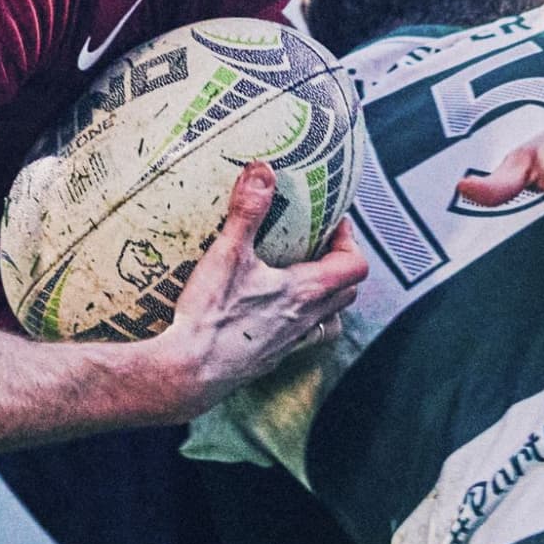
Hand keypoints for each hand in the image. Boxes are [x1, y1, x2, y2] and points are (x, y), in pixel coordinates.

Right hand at [150, 163, 364, 408]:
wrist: (189, 373)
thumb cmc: (212, 317)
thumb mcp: (228, 255)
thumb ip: (248, 212)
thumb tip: (262, 170)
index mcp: (306, 292)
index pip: (354, 266)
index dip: (350, 241)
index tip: (333, 223)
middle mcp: (306, 318)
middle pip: (347, 291)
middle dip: (340, 264)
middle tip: (318, 243)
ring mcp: (291, 342)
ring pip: (328, 318)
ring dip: (325, 296)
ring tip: (301, 276)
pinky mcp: (271, 357)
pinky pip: (301, 336)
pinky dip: (299, 318)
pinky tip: (272, 310)